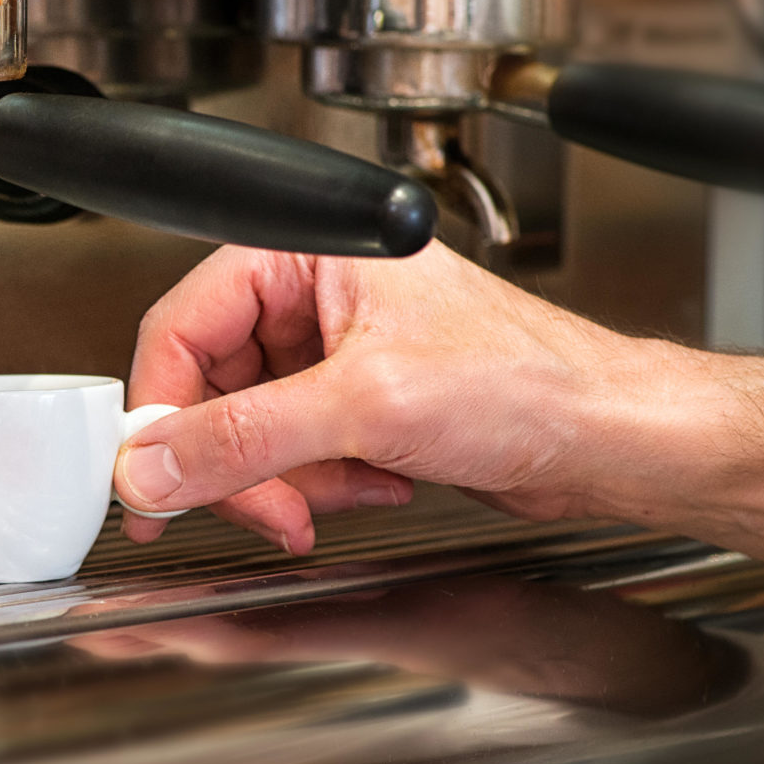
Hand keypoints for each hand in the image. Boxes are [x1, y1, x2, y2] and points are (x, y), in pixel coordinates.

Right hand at [114, 241, 763, 609]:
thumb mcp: (365, 406)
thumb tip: (152, 465)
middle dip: (235, 461)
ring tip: (338, 494)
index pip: (184, 325)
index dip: (162, 408)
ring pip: (252, 430)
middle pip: (213, 386)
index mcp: (310, 253)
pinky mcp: (362, 404)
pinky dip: (323, 485)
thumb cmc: (532, 382)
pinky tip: (377, 485)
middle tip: (248, 509)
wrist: (611, 440)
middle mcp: (319, 295)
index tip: (152, 476)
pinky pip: (297, 454)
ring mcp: (340, 353)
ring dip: (286, 481)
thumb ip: (243, 439)